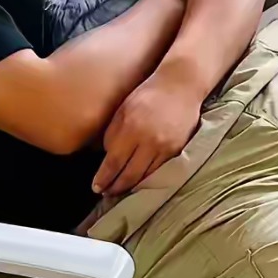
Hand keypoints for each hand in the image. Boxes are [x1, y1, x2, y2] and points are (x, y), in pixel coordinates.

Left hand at [92, 66, 203, 196]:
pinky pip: (159, 170)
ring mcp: (165, 147)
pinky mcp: (177, 150)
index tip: (96, 186)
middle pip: (129, 174)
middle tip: (106, 193)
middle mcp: (148, 141)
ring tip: (121, 189)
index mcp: (131, 128)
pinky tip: (139, 180)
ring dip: (131, 185)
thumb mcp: (123, 108)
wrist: (181, 85)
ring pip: (145, 176)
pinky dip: (147, 178)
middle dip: (116, 186)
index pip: (113, 162)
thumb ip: (113, 133)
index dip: (104, 177)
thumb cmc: (148, 93)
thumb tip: (107, 155)